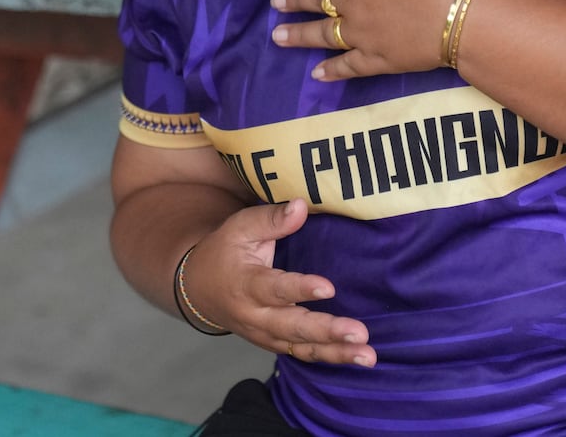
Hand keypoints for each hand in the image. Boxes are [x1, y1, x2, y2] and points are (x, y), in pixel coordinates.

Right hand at [184, 199, 374, 365]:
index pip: (275, 288)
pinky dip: (329, 358)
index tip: (328, 288)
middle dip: (327, 331)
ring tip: (367, 354)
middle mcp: (256, 315)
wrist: (199, 290)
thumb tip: (301, 206)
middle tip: (359, 333)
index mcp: (246, 284)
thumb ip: (271, 219)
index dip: (300, 289)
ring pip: (301, 348)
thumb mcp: (240, 228)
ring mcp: (265, 334)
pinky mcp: (275, 343)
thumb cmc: (225, 252)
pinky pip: (303, 355)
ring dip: (335, 352)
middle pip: (292, 327)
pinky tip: (357, 357)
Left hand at [271, 0, 479, 79]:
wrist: (466, 14)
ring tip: (278, 36)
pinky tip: (316, 74)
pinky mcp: (378, 59)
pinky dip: (332, 70)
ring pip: (324, 33)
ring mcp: (364, 32)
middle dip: (296, 0)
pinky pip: (349, 65)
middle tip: (276, 3)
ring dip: (299, 35)